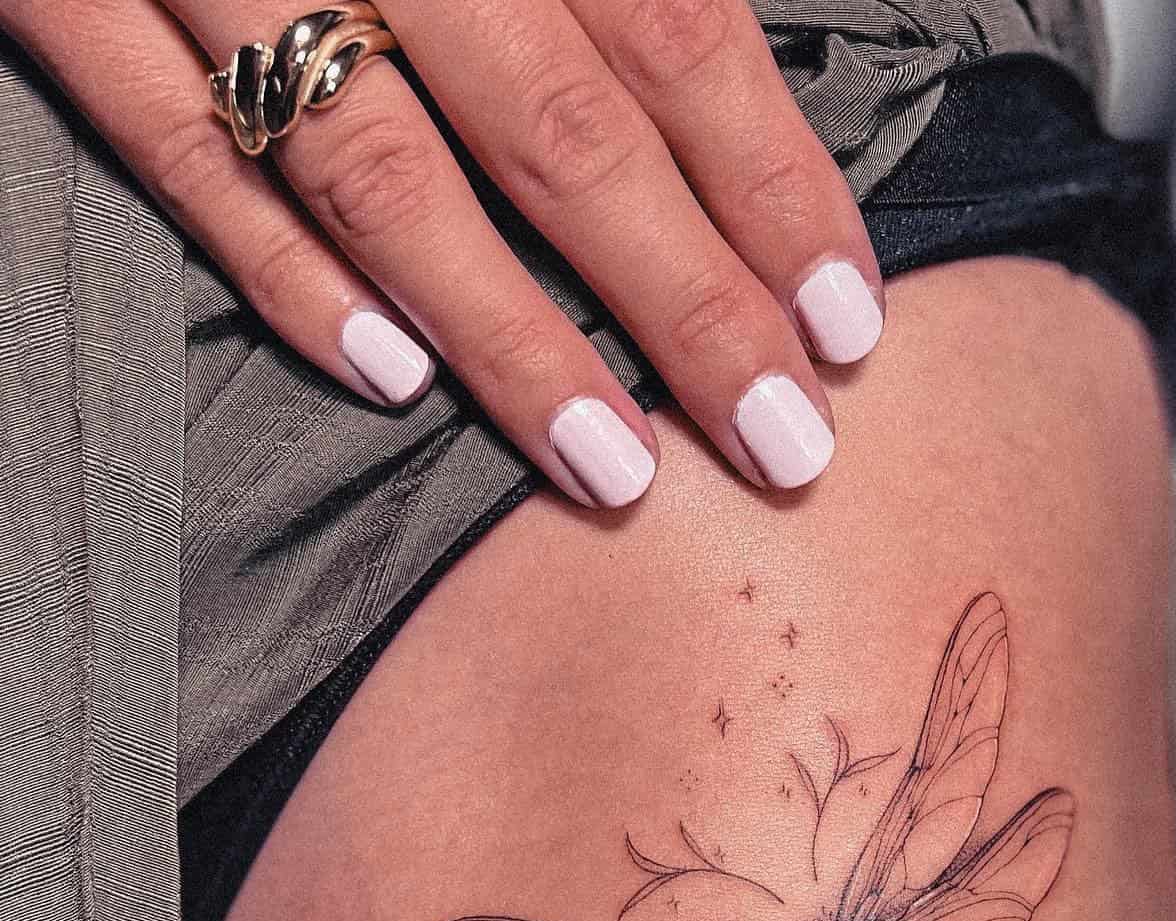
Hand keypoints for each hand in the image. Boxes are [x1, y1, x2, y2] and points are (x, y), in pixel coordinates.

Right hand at [7, 1, 887, 504]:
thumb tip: (721, 31)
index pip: (672, 25)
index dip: (770, 182)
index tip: (847, 320)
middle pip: (561, 127)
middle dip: (687, 303)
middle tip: (785, 447)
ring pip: (379, 166)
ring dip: (511, 335)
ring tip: (614, 466)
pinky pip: (172, 141)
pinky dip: (281, 267)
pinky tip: (387, 377)